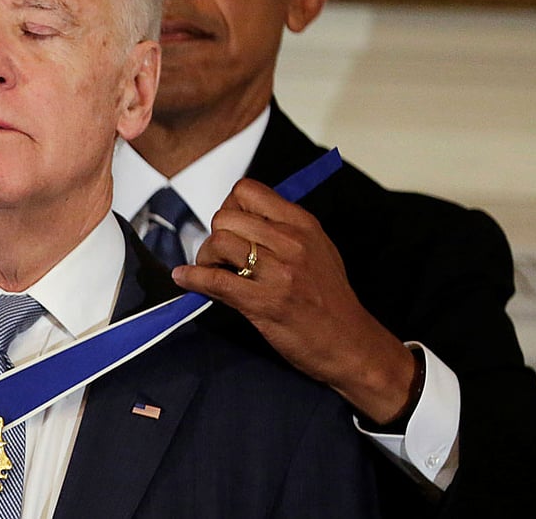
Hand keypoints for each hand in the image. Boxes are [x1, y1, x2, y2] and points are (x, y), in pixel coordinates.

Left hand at [172, 177, 415, 423]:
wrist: (351, 344)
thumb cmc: (330, 299)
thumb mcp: (317, 249)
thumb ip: (283, 229)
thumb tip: (240, 219)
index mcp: (302, 223)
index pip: (248, 191)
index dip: (230, 207)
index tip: (230, 227)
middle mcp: (290, 242)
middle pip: (226, 217)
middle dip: (213, 234)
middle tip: (218, 255)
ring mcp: (278, 272)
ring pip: (218, 243)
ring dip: (204, 258)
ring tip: (211, 271)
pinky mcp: (264, 302)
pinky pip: (215, 280)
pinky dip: (193, 278)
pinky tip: (185, 279)